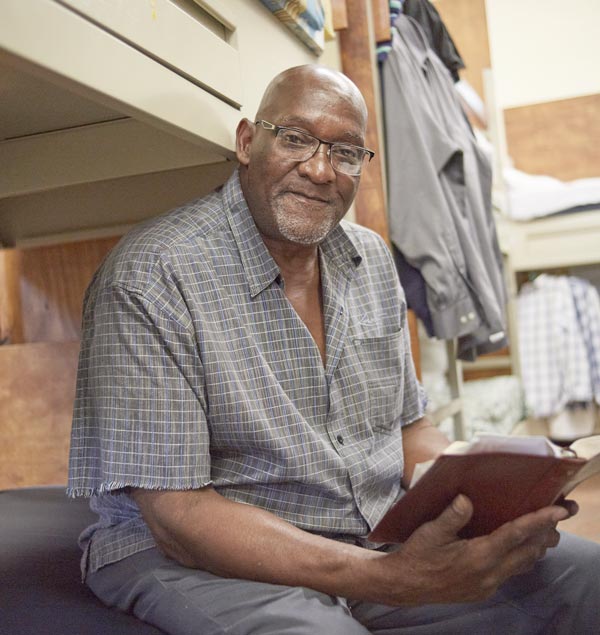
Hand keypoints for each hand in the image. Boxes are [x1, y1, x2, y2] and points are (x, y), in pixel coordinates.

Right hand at [376, 494, 569, 605]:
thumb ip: (452, 515)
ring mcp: (488, 585)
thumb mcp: (431, 531)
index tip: (559, 511)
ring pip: (524, 564)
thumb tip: (467, 498)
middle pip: (529, 552)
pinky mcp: (484, 590)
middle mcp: (489, 574)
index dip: (540, 521)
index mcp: (478, 556)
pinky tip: (520, 548)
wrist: (406, 584)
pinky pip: (512, 572)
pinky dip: (522, 557)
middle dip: (547, 533)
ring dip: (537, 547)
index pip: (517, 535)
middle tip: (559, 515)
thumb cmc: (418, 554)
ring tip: (546, 530)